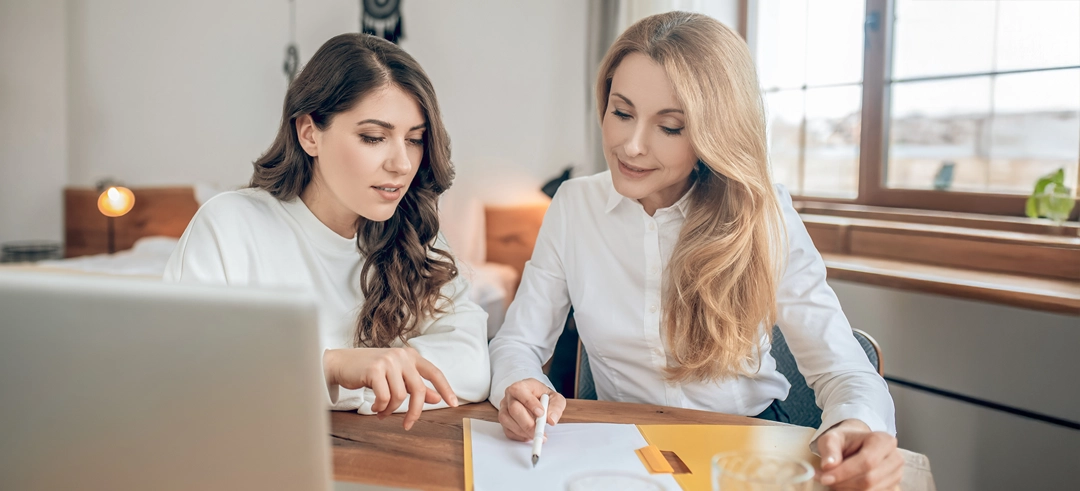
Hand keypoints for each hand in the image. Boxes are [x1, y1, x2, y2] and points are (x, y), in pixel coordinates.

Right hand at [323, 347, 457, 429]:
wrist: (340, 363)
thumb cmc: (369, 370)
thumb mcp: (395, 376)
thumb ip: (415, 385)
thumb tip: (437, 398)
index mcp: (410, 355)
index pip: (434, 372)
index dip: (445, 389)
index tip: (454, 404)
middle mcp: (402, 356)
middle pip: (419, 390)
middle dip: (415, 411)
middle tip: (408, 424)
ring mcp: (389, 361)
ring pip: (400, 396)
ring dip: (391, 410)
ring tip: (381, 411)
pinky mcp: (375, 369)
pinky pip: (385, 397)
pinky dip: (381, 407)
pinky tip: (374, 407)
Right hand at [497, 378, 565, 441]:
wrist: (537, 401)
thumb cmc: (544, 398)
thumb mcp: (556, 399)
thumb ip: (556, 407)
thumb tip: (551, 420)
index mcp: (521, 386)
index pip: (520, 391)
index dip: (530, 403)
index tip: (541, 414)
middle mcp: (510, 395)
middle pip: (513, 408)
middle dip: (527, 423)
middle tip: (540, 432)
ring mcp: (504, 407)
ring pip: (507, 420)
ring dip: (522, 431)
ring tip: (536, 434)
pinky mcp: (503, 420)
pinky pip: (507, 430)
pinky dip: (518, 436)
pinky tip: (529, 435)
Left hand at [816, 419, 902, 489]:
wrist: (856, 445)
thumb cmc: (845, 440)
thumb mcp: (832, 438)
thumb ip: (830, 449)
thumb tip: (828, 466)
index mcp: (883, 440)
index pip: (867, 461)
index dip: (844, 472)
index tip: (825, 478)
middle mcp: (895, 458)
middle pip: (869, 479)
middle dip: (844, 483)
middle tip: (825, 480)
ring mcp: (896, 475)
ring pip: (871, 490)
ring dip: (848, 490)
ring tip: (834, 481)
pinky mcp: (893, 487)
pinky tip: (844, 486)